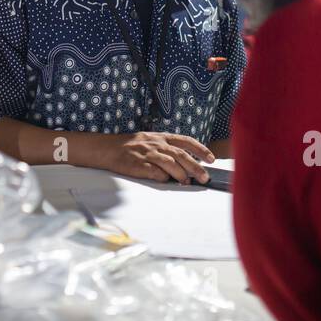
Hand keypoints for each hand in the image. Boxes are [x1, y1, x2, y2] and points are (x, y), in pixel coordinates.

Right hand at [99, 131, 214, 184]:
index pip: (185, 141)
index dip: (200, 149)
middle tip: (204, 177)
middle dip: (195, 167)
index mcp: (162, 137)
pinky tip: (166, 181)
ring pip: (170, 163)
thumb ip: (168, 149)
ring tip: (187, 183)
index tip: (211, 159)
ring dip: (181, 174)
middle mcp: (156, 144)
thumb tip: (187, 165)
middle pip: (181, 155)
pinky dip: (162, 177)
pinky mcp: (138, 165)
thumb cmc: (132, 147)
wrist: (108, 149)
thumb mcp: (152, 141)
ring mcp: (147, 154)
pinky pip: (154, 172)